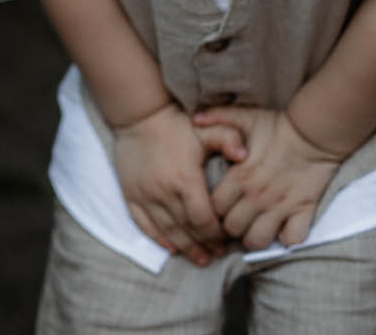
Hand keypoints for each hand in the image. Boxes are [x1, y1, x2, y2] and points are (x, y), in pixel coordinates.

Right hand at [112, 103, 246, 265]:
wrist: (139, 116)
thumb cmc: (176, 124)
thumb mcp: (206, 127)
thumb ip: (228, 138)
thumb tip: (244, 156)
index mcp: (184, 179)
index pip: (203, 219)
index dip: (217, 234)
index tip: (228, 237)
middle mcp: (163, 192)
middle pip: (187, 230)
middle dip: (205, 244)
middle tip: (219, 252)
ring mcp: (144, 196)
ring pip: (167, 232)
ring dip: (185, 248)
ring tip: (202, 258)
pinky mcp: (130, 195)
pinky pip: (144, 224)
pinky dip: (158, 239)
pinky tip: (172, 248)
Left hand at [192, 105, 342, 250]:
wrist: (315, 133)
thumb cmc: (276, 126)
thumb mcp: (244, 117)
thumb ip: (217, 117)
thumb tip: (194, 118)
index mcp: (240, 177)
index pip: (214, 208)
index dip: (212, 210)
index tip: (217, 206)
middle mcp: (257, 196)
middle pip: (232, 229)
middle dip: (230, 227)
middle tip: (235, 219)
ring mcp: (280, 207)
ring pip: (257, 240)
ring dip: (254, 237)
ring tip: (254, 228)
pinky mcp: (303, 212)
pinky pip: (291, 239)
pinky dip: (286, 239)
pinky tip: (281, 229)